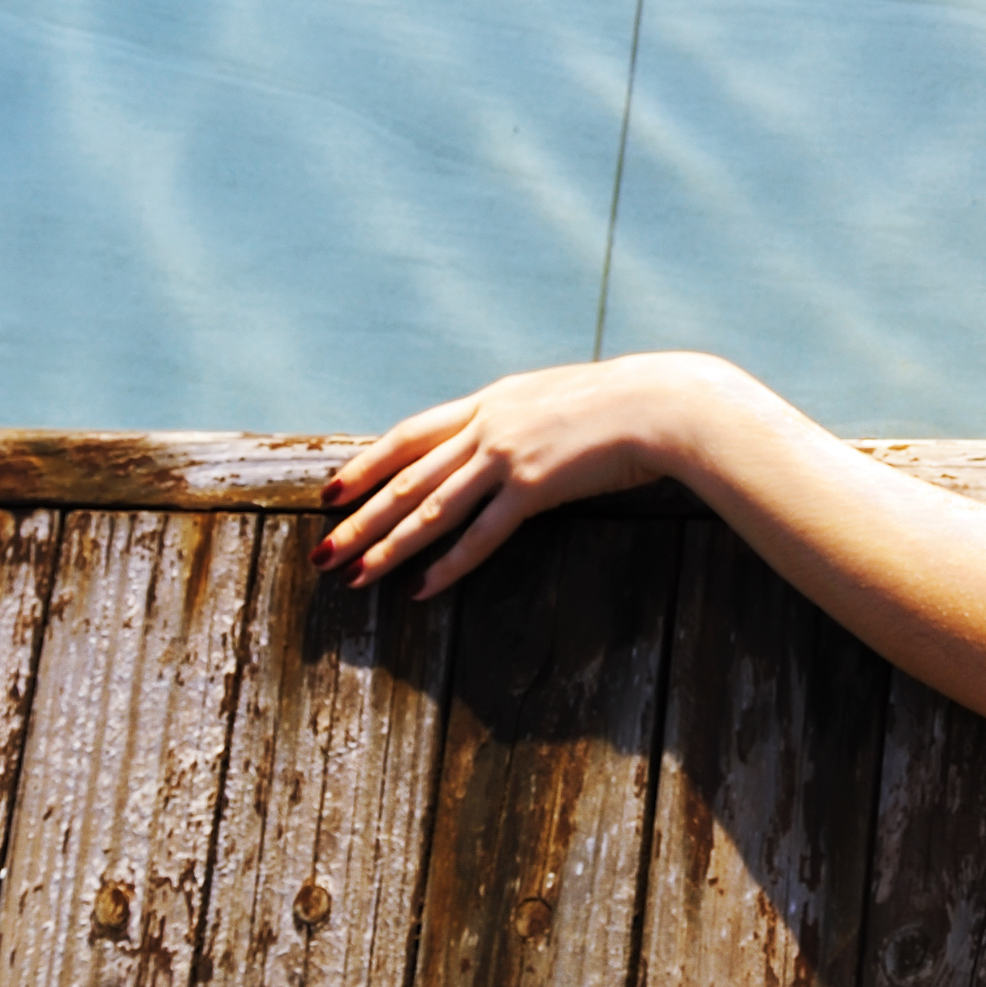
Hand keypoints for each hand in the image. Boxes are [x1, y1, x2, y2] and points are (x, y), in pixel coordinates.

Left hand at [318, 353, 753, 597]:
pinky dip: (450, 564)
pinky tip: (422, 589)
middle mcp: (490, 426)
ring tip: (355, 576)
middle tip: (322, 548)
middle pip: (407, 477)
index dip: (366, 462)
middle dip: (359, 517)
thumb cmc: (623, 400)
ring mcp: (509, 456)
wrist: (663, 402)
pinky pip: (482, 534)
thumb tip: (504, 435)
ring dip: (388, 546)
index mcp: (492, 400)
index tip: (331, 488)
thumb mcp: (558, 398)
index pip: (410, 433)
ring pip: (432, 509)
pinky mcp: (536, 488)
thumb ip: (523, 416)